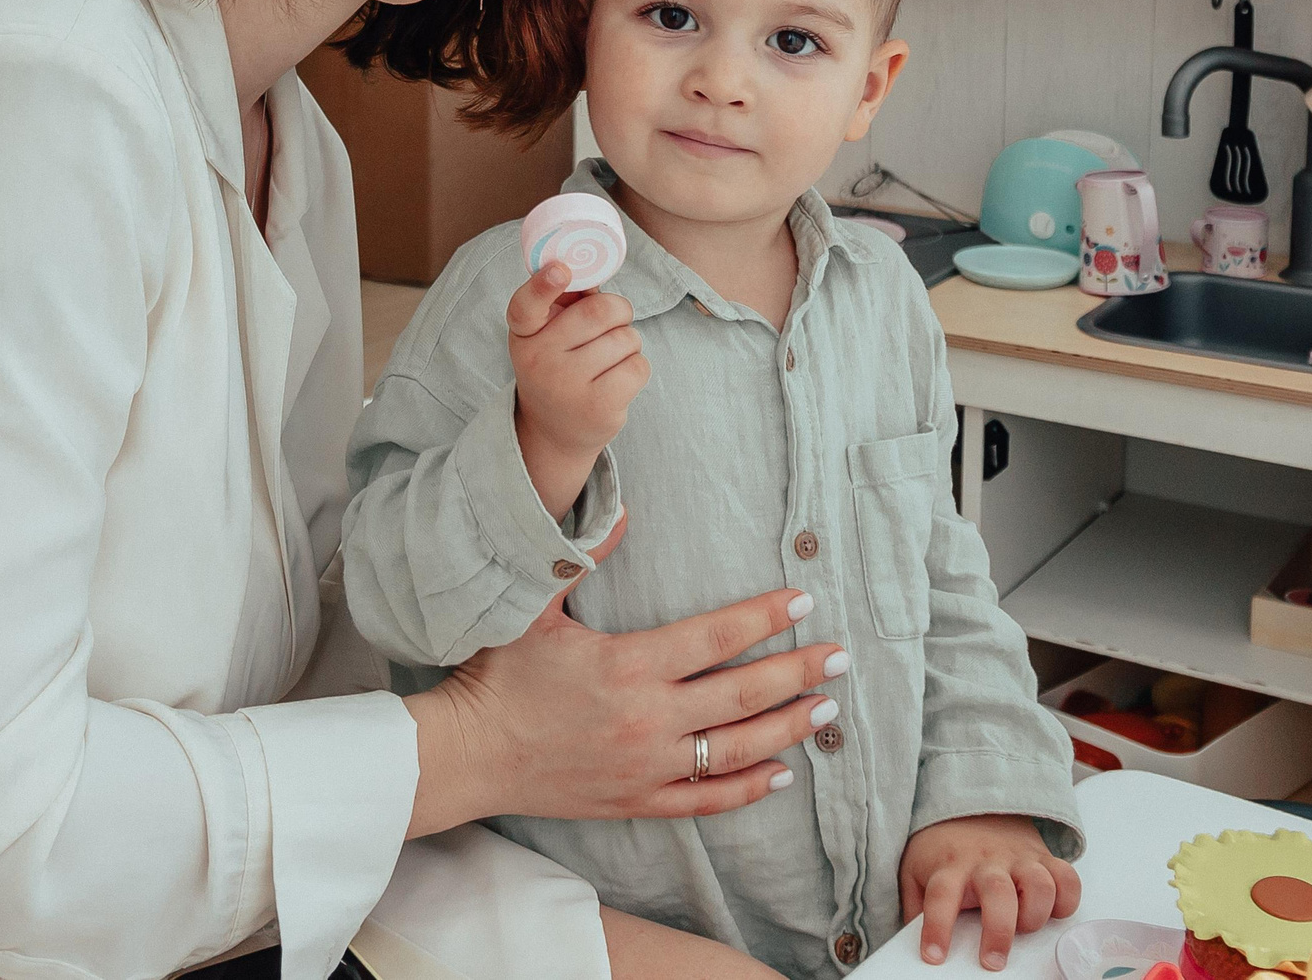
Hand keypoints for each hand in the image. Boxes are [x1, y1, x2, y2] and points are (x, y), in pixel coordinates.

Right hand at [404, 514, 848, 836]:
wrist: (470, 754)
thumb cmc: (499, 677)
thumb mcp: (532, 608)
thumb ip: (580, 557)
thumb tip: (623, 512)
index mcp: (629, 666)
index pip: (716, 638)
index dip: (765, 617)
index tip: (802, 600)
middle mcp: (648, 719)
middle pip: (742, 695)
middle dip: (799, 671)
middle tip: (841, 655)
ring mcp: (648, 766)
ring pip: (736, 749)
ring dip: (788, 727)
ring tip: (827, 707)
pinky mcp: (638, 800)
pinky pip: (706, 799)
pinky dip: (748, 789)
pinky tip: (782, 773)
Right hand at [507, 261, 648, 516]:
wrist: (554, 431)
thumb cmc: (558, 366)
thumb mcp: (547, 335)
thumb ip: (567, 302)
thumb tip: (594, 275)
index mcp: (524, 335)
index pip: (525, 306)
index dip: (544, 285)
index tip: (561, 269)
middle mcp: (539, 360)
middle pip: (598, 311)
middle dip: (618, 310)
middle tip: (614, 321)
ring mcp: (567, 386)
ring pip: (625, 338)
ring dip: (628, 342)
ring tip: (609, 358)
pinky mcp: (598, 407)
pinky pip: (638, 366)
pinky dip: (636, 367)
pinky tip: (618, 379)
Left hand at [900, 814, 1080, 969]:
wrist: (972, 807)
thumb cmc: (944, 851)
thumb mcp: (917, 873)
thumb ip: (916, 907)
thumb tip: (911, 945)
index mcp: (950, 866)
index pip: (940, 895)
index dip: (937, 927)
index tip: (933, 956)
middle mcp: (985, 861)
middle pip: (997, 891)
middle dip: (998, 930)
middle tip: (992, 961)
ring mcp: (1018, 858)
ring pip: (1039, 883)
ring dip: (1036, 913)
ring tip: (1025, 931)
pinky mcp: (1043, 858)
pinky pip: (1067, 876)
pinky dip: (1067, 899)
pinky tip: (1054, 913)